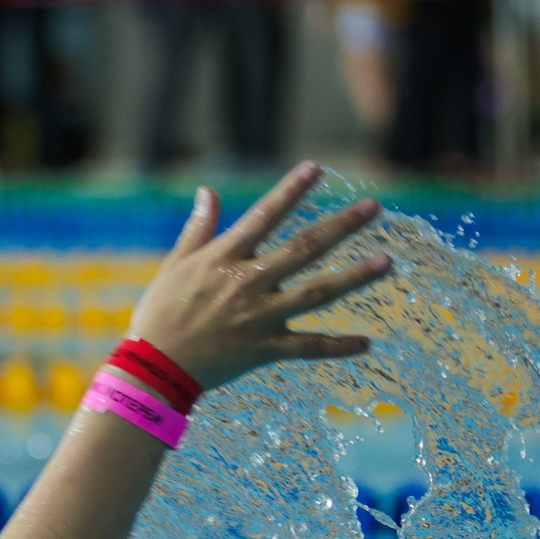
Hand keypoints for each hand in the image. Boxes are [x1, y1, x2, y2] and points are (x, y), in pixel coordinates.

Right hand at [126, 161, 387, 390]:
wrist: (152, 370)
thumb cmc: (159, 314)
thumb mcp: (175, 265)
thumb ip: (198, 228)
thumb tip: (206, 191)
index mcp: (223, 258)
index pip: (264, 216)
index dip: (290, 190)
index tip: (317, 168)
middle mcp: (247, 283)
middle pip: (303, 249)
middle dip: (340, 227)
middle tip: (374, 207)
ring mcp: (258, 317)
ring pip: (315, 294)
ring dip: (353, 278)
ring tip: (387, 262)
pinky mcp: (263, 350)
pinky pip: (307, 348)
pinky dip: (337, 347)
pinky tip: (367, 343)